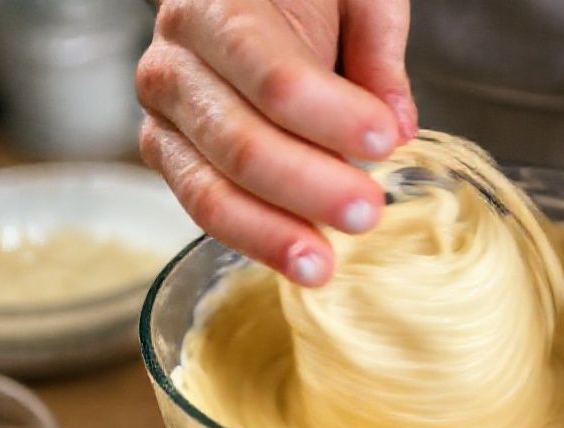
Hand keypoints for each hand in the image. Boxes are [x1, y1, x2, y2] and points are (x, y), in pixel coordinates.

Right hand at [136, 0, 415, 285]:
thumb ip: (377, 46)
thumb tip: (398, 124)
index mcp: (216, 9)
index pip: (273, 76)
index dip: (330, 116)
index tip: (386, 142)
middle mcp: (174, 65)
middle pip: (241, 142)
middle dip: (309, 186)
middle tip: (368, 211)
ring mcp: (164, 117)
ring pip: (211, 190)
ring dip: (273, 232)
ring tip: (324, 265)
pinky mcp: (168, 156)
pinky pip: (205, 209)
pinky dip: (253, 239)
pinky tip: (297, 260)